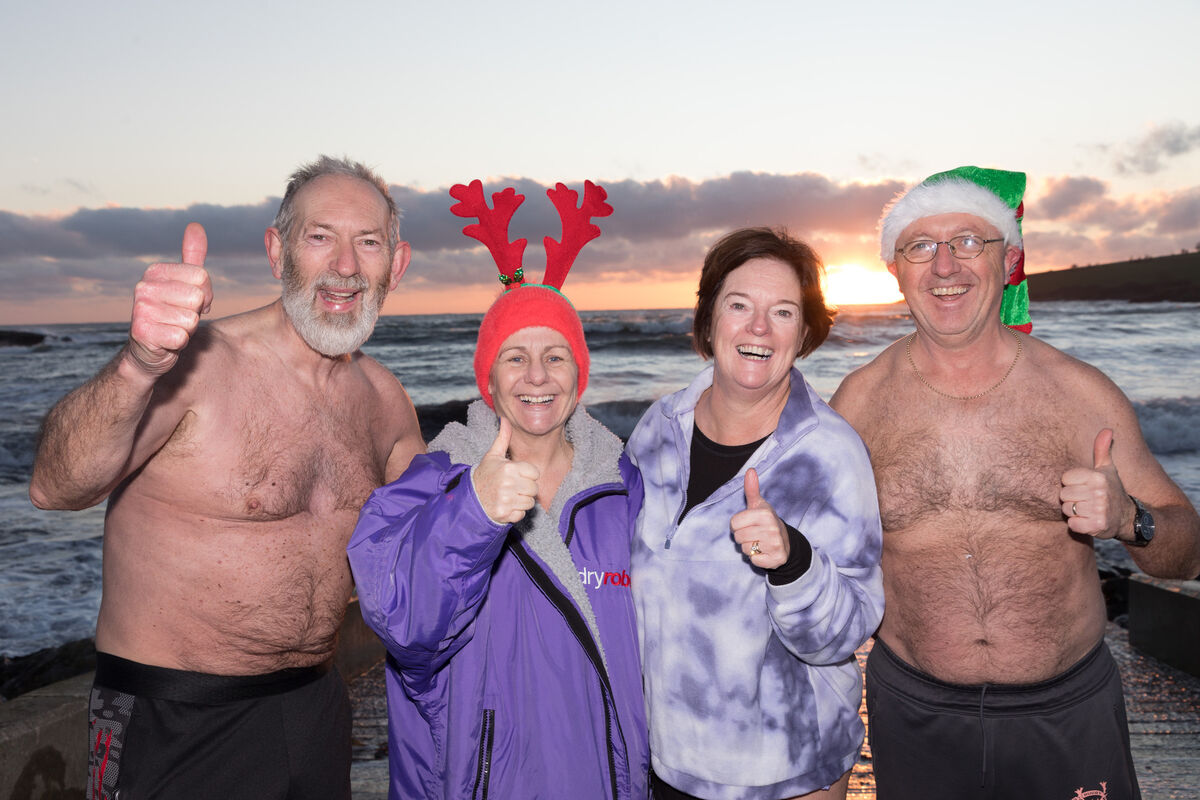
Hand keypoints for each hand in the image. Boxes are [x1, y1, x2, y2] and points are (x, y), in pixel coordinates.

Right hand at [126, 223, 213, 375]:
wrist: (149, 351)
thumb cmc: (172, 314)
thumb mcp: (184, 283)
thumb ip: (192, 256)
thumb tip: (195, 226)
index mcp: (155, 271)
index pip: (201, 276)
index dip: (205, 294)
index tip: (192, 303)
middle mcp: (143, 287)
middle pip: (197, 297)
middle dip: (196, 313)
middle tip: (181, 318)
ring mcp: (140, 309)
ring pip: (191, 319)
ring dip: (188, 329)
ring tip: (173, 328)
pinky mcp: (142, 333)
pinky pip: (181, 337)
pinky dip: (179, 343)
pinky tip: (167, 342)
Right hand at [471, 417, 539, 523]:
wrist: (470, 497)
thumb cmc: (485, 474)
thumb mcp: (493, 455)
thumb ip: (503, 438)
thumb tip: (505, 419)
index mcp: (509, 468)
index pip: (535, 473)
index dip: (528, 474)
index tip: (518, 475)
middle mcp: (508, 484)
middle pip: (534, 488)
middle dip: (526, 488)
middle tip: (514, 486)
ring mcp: (506, 500)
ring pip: (530, 502)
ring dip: (522, 500)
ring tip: (510, 495)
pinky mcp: (504, 514)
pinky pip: (522, 514)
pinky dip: (516, 512)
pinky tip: (507, 505)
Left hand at [731, 468, 789, 567]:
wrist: (785, 541)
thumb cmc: (766, 521)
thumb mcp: (759, 504)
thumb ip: (752, 489)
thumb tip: (750, 470)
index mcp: (765, 514)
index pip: (734, 523)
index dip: (738, 525)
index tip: (748, 524)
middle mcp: (772, 529)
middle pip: (737, 537)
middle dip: (742, 537)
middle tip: (754, 534)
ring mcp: (775, 545)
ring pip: (745, 550)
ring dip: (749, 548)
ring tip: (759, 542)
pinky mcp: (777, 559)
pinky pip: (754, 561)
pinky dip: (756, 559)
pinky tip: (764, 552)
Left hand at [1060, 429, 1130, 539]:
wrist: (1127, 517)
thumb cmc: (1112, 490)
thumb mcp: (1107, 469)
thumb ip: (1102, 450)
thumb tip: (1107, 429)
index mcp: (1097, 477)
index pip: (1065, 479)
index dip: (1072, 484)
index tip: (1085, 487)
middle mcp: (1099, 492)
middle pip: (1063, 495)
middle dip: (1072, 499)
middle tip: (1087, 500)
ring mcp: (1099, 509)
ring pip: (1067, 510)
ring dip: (1075, 512)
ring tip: (1088, 510)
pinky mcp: (1097, 526)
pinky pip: (1072, 524)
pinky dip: (1078, 525)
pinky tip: (1089, 521)